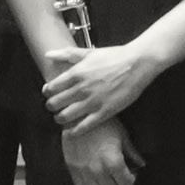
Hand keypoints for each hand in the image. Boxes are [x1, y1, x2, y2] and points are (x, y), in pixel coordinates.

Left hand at [41, 36, 165, 131]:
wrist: (137, 63)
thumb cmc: (114, 56)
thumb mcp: (89, 52)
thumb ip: (67, 54)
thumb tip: (48, 54)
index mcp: (75, 73)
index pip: (51, 88)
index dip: (48, 93)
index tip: (50, 94)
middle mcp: (80, 89)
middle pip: (54, 104)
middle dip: (51, 107)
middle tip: (55, 108)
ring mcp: (92, 102)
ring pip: (65, 117)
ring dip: (60, 119)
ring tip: (62, 119)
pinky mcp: (104, 112)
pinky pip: (83, 126)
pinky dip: (74, 132)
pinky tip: (71, 132)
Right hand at [61, 114, 140, 184]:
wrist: (79, 116)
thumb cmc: (105, 123)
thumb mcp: (122, 135)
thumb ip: (131, 153)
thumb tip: (141, 164)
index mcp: (114, 162)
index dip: (130, 180)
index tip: (130, 173)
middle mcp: (98, 170)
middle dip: (116, 184)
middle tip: (116, 174)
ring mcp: (83, 171)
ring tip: (103, 175)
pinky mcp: (71, 168)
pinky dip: (87, 183)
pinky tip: (91, 173)